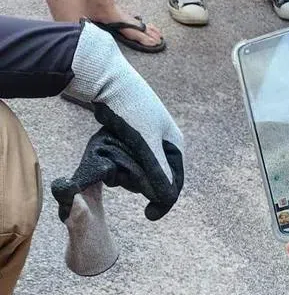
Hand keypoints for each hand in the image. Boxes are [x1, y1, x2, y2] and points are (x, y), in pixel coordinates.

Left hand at [61, 20, 183, 220]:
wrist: (107, 79)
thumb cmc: (130, 109)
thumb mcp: (146, 144)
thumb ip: (158, 172)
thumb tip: (167, 199)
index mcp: (175, 144)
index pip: (175, 181)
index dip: (164, 200)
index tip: (149, 215)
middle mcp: (165, 142)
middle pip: (159, 176)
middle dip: (142, 185)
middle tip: (124, 185)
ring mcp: (149, 138)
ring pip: (143, 168)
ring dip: (130, 174)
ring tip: (114, 169)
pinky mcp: (132, 134)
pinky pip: (132, 158)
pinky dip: (123, 163)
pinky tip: (111, 160)